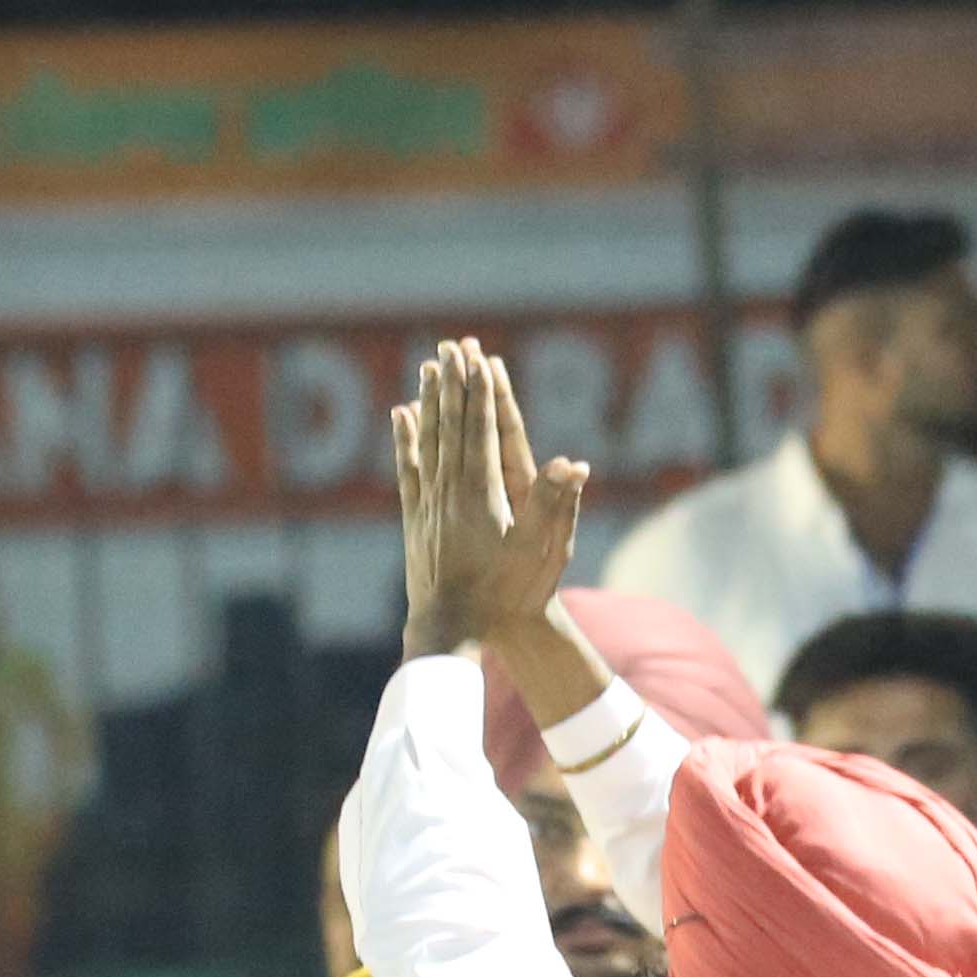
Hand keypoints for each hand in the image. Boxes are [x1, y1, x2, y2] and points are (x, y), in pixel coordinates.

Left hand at [391, 337, 587, 660]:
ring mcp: (428, 504)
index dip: (479, 389)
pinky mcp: (414, 520)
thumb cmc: (504, 597)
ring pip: (427, 440)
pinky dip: (406, 438)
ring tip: (427, 368)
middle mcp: (449, 491)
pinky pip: (408, 468)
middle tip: (450, 346)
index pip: (480, 428)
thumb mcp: (538, 553)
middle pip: (451, 425)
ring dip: (429, 401)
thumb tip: (574, 465)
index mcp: (481, 492)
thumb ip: (554, 506)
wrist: (452, 630)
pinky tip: (401, 416)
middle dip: (453, 383)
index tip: (476, 356)